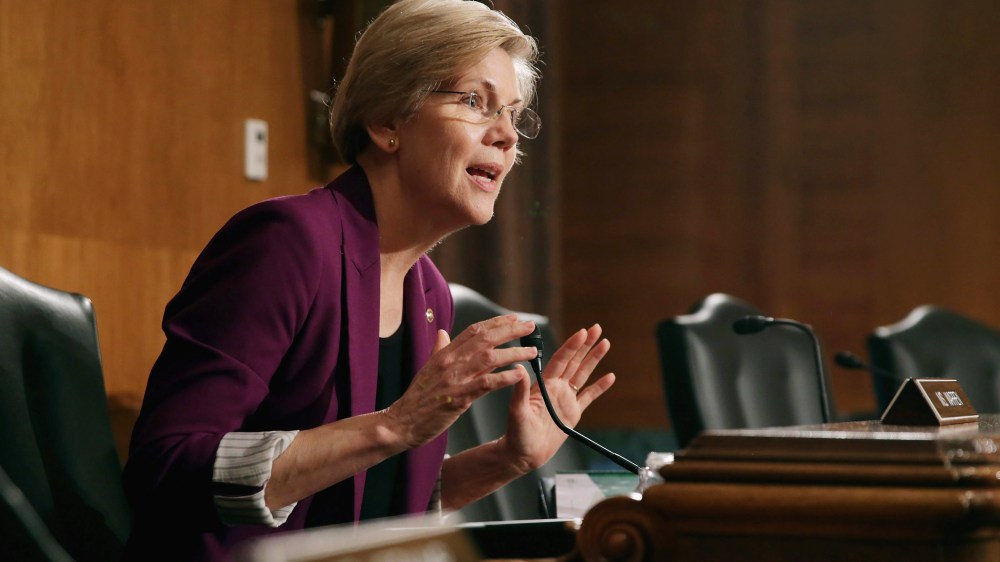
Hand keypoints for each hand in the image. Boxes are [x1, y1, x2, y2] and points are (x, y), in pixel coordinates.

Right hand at [385, 315, 537, 447]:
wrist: (401, 422)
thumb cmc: (416, 398)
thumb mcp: (427, 368)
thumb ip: (439, 350)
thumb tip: (443, 333)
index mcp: (444, 354)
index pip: (474, 331)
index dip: (496, 323)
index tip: (513, 318)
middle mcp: (450, 362)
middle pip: (485, 339)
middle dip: (510, 331)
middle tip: (530, 327)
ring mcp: (454, 379)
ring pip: (489, 358)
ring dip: (513, 353)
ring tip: (532, 351)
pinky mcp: (457, 399)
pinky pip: (484, 384)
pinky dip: (503, 378)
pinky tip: (518, 374)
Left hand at [500, 324, 614, 471]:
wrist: (523, 454)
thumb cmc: (516, 434)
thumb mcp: (517, 411)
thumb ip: (521, 391)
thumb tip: (519, 368)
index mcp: (544, 385)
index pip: (561, 360)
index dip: (572, 346)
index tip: (582, 332)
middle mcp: (556, 388)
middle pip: (574, 361)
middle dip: (585, 344)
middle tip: (597, 328)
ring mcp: (566, 400)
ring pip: (583, 374)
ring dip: (594, 359)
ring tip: (605, 343)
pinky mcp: (573, 414)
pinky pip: (589, 397)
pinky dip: (600, 387)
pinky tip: (610, 376)